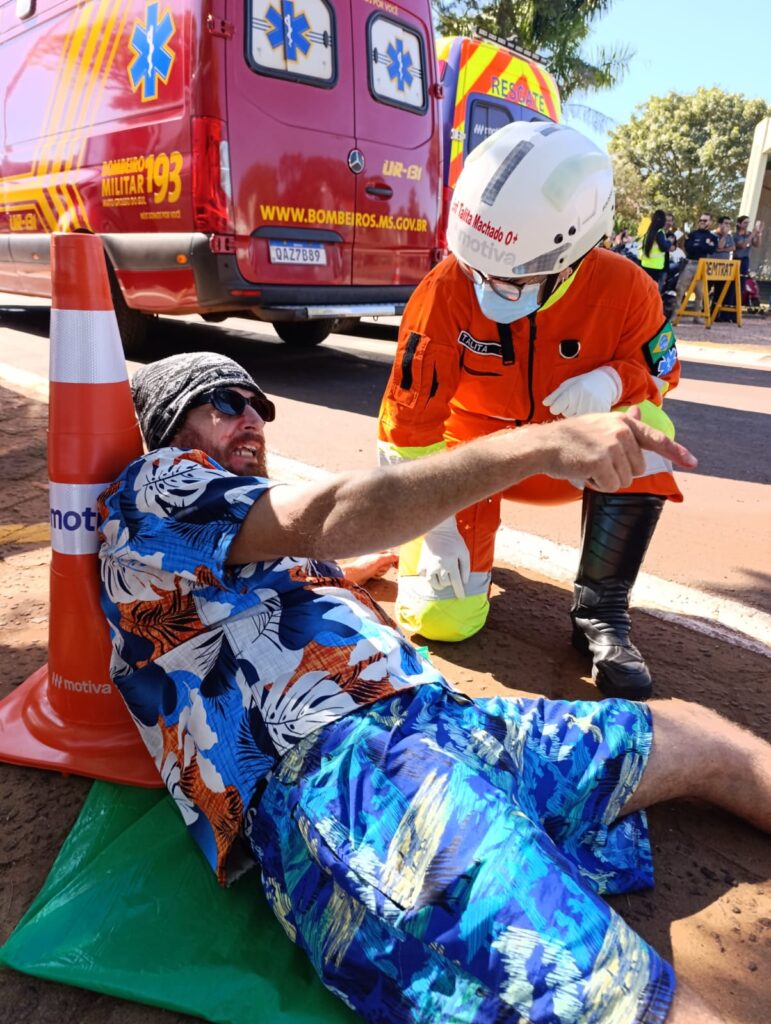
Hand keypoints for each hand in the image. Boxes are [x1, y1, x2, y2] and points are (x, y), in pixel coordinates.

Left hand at [340, 550, 397, 585]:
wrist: (353, 576)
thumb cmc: (363, 567)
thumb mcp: (378, 560)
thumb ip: (389, 557)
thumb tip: (398, 556)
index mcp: (378, 551)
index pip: (392, 554)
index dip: (395, 560)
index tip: (398, 566)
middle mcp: (376, 556)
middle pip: (389, 563)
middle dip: (385, 567)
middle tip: (379, 568)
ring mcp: (374, 564)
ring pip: (385, 569)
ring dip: (381, 572)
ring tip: (374, 572)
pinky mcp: (372, 570)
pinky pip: (380, 573)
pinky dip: (377, 575)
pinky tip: (372, 575)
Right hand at [417, 516, 469, 597]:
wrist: (439, 530)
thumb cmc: (454, 541)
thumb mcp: (465, 553)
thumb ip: (466, 568)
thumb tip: (464, 582)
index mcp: (451, 564)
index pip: (456, 583)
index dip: (459, 591)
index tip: (461, 598)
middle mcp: (438, 567)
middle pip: (445, 584)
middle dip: (450, 583)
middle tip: (451, 575)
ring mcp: (428, 566)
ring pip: (433, 583)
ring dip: (439, 583)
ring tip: (442, 577)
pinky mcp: (421, 564)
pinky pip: (423, 577)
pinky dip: (428, 577)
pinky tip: (432, 573)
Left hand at [543, 367, 621, 417]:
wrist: (605, 382)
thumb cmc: (582, 383)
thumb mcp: (568, 384)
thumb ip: (555, 395)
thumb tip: (545, 404)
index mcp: (572, 392)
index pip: (555, 409)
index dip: (556, 406)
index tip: (562, 402)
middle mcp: (581, 399)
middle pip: (565, 414)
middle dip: (568, 408)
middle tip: (577, 399)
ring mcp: (591, 407)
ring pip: (575, 419)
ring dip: (576, 413)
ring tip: (582, 403)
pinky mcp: (600, 413)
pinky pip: (586, 421)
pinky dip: (586, 417)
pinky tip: (589, 407)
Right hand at [543, 407, 697, 491]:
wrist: (545, 444)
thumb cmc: (571, 437)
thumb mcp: (600, 423)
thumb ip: (624, 421)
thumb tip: (640, 410)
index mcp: (624, 422)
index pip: (656, 438)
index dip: (676, 452)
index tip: (693, 462)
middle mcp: (622, 431)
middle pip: (638, 469)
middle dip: (619, 471)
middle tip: (597, 461)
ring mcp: (613, 446)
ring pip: (625, 480)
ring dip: (607, 479)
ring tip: (589, 465)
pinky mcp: (602, 461)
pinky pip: (611, 486)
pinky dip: (598, 485)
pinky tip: (584, 472)